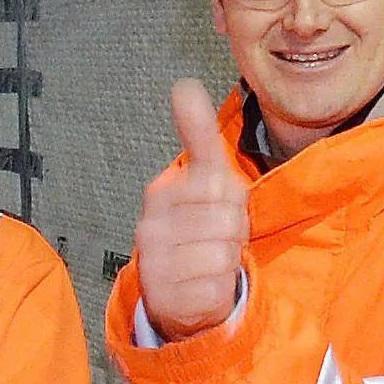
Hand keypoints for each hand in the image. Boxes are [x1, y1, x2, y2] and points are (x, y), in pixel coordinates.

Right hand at [132, 78, 248, 341]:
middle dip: (233, 234)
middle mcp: (149, 228)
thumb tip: (184, 84)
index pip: (221, 187)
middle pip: (226, 222)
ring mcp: (154, 265)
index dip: (233, 202)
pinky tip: (204, 287)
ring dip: (228, 262)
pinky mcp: (166, 299)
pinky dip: (220, 289)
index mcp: (160, 194)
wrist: (181, 293)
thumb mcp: (204, 179)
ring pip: (223, 255)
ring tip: (210, 264)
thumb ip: (197, 133)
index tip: (218, 210)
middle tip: (217, 241)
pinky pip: (216, 287)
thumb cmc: (200, 230)